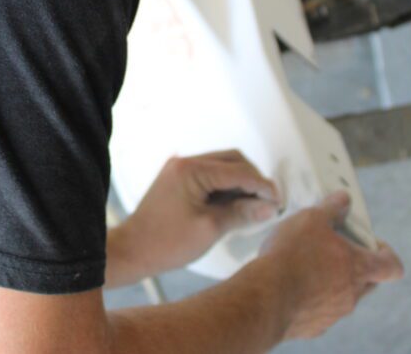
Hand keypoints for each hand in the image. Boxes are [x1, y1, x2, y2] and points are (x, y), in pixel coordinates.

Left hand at [108, 150, 279, 285]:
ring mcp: (180, 169)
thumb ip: (242, 213)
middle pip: (232, 160)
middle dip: (254, 179)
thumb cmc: (166, 242)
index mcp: (191, 171)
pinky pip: (211, 175)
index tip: (278, 201)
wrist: (133, 250)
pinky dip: (226, 186)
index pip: (238, 171)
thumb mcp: (210, 229)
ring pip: (223, 166)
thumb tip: (269, 207)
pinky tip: (237, 203)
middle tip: (269, 202)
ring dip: (241, 181)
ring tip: (256, 205)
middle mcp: (185, 163)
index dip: (262, 186)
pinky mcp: (179, 178)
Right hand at [258, 191, 403, 339]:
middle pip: (368, 282)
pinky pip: (319, 311)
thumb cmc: (292, 255)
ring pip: (341, 297)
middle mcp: (351, 295)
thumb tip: (343, 199)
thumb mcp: (311, 219)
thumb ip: (331, 208)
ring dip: (330, 283)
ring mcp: (333, 314)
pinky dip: (310, 299)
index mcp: (358, 268)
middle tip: (334, 251)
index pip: (392, 266)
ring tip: (304, 266)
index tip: (372, 245)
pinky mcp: (313, 327)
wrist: (265, 296)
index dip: (387, 254)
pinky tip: (290, 286)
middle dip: (356, 266)